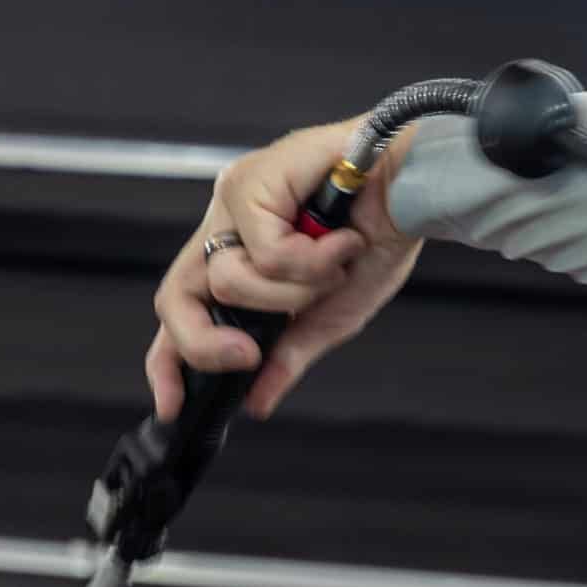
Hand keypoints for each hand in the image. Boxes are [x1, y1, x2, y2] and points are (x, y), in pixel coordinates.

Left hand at [148, 122, 422, 421]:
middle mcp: (228, 224)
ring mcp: (237, 199)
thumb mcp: (329, 315)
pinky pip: (264, 255)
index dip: (167, 362)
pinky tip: (341, 240)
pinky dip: (309, 263)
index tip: (172, 407)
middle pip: (177, 296)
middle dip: (208, 342)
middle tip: (249, 355)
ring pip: (226, 282)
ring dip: (290, 294)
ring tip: (332, 267)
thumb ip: (287, 356)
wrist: (419, 186)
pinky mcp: (253, 179)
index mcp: (239, 253)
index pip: (183, 311)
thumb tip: (256, 402)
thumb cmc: (380, 235)